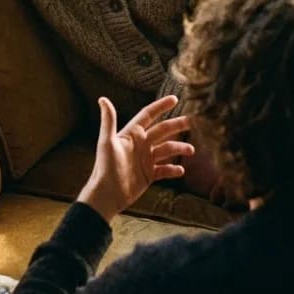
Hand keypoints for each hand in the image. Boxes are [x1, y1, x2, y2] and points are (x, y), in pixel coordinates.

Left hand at [76, 96, 193, 223]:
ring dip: (179, 148)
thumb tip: (102, 99)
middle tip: (191, 121)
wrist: (107, 195)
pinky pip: (165, 170)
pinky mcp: (148, 175)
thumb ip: (108, 121)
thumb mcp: (107, 142)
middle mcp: (140, 144)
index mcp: (132, 134)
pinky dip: (173, 169)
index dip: (160, 106)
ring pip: (167, 149)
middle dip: (176, 125)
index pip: (148, 115)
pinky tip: (180, 171)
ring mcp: (145, 159)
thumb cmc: (105, 167)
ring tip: (190, 150)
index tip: (174, 99)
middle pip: (162, 130)